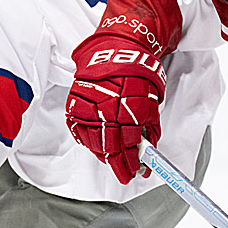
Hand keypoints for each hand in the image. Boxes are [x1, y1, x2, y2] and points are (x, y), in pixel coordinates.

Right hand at [66, 39, 165, 183]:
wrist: (117, 52)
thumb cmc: (138, 75)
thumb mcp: (152, 102)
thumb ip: (149, 128)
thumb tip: (147, 149)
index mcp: (130, 111)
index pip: (131, 147)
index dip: (134, 164)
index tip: (137, 172)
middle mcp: (108, 111)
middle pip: (111, 148)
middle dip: (119, 165)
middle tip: (124, 174)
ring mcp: (90, 108)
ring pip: (93, 142)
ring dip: (103, 155)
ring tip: (112, 160)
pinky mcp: (76, 104)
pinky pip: (79, 130)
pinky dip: (88, 141)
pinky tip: (96, 146)